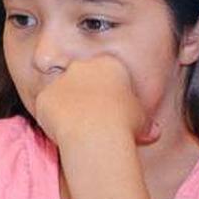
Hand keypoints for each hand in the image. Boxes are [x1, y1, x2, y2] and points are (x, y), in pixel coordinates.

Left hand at [31, 56, 150, 160]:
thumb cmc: (123, 125)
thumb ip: (145, 123)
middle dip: (82, 94)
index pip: (103, 74)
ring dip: (65, 105)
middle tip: (86, 115)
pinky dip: (51, 117)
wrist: (95, 133)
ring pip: (60, 92)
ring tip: (73, 125)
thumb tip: (154, 133)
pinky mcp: (44, 95)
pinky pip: (46, 105)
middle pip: (79, 78)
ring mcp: (60, 79)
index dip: (104, 91)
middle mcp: (82, 66)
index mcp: (109, 65)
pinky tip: (60, 128)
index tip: (105, 106)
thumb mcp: (142, 121)